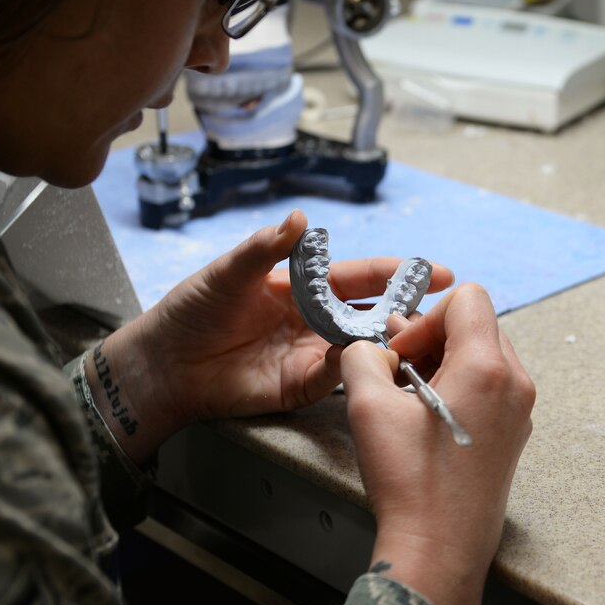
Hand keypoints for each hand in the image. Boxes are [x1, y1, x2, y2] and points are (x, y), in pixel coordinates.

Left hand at [88, 209, 453, 461]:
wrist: (166, 362)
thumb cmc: (192, 311)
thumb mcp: (228, 273)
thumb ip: (265, 250)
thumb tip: (300, 218)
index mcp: (300, 288)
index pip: (357, 278)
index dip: (393, 273)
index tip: (434, 270)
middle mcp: (312, 321)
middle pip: (367, 314)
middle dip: (402, 309)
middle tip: (438, 307)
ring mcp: (308, 355)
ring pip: (357, 348)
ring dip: (382, 341)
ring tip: (407, 331)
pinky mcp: (297, 387)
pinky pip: (331, 378)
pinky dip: (347, 368)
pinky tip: (356, 356)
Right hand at [340, 284, 534, 604]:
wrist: (438, 550)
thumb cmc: (410, 482)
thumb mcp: (369, 407)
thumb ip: (361, 356)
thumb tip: (366, 346)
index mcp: (488, 368)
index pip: (467, 298)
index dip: (424, 316)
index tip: (400, 353)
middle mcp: (515, 384)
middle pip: (476, 325)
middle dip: (431, 337)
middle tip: (396, 369)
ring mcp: (519, 412)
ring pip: (481, 355)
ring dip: (441, 362)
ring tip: (406, 395)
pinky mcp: (512, 434)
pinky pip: (487, 386)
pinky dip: (456, 386)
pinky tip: (425, 417)